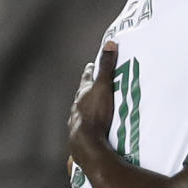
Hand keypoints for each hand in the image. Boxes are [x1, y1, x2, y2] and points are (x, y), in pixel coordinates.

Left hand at [68, 41, 117, 164]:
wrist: (87, 143)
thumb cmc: (95, 113)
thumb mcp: (104, 87)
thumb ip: (106, 67)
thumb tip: (109, 44)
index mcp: (83, 93)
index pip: (86, 77)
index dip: (90, 70)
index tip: (91, 64)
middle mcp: (77, 106)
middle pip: (82, 94)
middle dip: (88, 90)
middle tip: (95, 85)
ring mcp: (77, 121)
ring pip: (82, 112)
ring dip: (88, 109)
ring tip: (96, 109)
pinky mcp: (80, 136)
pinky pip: (85, 128)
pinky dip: (89, 126)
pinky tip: (94, 132)